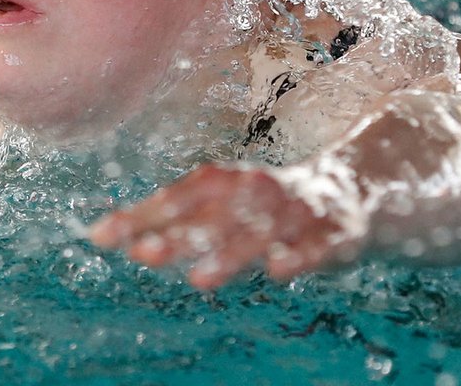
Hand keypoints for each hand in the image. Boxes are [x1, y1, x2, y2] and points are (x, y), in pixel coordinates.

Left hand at [89, 162, 366, 288]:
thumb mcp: (226, 206)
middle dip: (181, 234)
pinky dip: (300, 255)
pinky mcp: (338, 229)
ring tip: (201, 278)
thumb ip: (175, 222)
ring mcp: (300, 210)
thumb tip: (100, 234)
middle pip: (216, 214)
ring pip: (264, 230)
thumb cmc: (274, 203)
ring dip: (232, 251)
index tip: (100, 235)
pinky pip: (319, 243)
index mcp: (230, 183)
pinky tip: (279, 270)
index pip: (180, 196)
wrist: (359, 184)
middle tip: (143, 253)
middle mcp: (261, 192)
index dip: (143, 215)